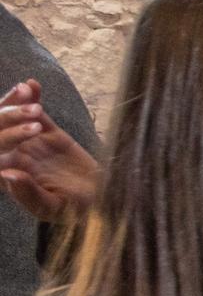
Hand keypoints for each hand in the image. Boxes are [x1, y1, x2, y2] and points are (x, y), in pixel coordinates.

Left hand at [0, 81, 99, 220]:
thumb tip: (7, 173)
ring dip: (14, 104)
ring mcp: (27, 142)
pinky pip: (33, 113)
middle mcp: (12, 155)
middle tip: (31, 112)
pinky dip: (31, 98)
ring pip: (11, 118)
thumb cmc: (74, 210)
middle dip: (8, 117)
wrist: (99, 200)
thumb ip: (28, 194)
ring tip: (24, 90)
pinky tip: (32, 84)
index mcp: (8, 175)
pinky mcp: (46, 132)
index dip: (3, 137)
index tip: (26, 131)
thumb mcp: (52, 207)